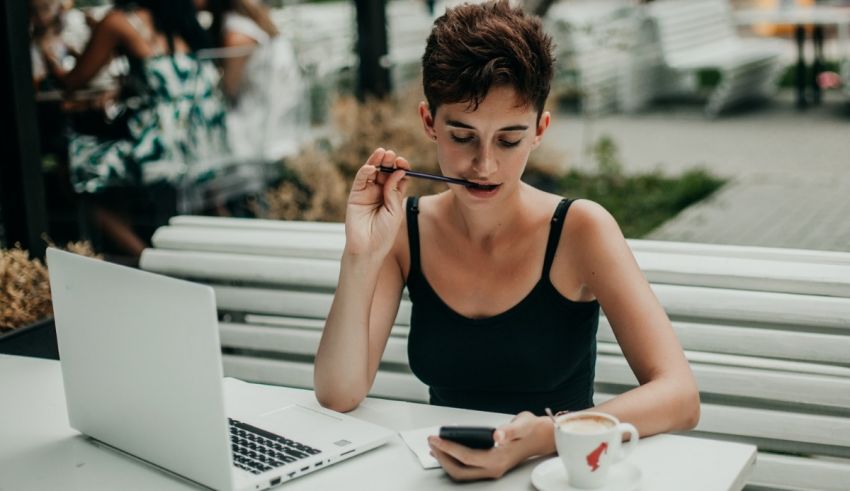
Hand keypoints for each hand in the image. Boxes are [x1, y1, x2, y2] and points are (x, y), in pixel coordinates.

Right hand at [344, 148, 409, 256]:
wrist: (368, 248)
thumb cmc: (384, 234)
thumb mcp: (395, 212)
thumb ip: (395, 192)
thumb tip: (398, 171)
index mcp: (393, 196)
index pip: (398, 177)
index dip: (401, 168)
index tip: (403, 164)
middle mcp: (380, 192)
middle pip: (385, 171)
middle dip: (389, 162)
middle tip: (392, 155)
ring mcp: (367, 192)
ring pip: (372, 172)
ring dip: (377, 161)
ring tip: (382, 153)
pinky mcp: (355, 195)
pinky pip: (360, 180)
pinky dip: (364, 172)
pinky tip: (371, 168)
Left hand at [428, 412, 548, 480]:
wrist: (539, 437)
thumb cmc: (529, 429)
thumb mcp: (522, 424)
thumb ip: (509, 430)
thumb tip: (498, 435)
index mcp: (498, 459)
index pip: (467, 457)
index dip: (449, 448)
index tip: (436, 438)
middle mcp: (493, 469)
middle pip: (460, 470)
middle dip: (442, 457)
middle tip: (431, 441)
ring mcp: (490, 470)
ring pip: (461, 473)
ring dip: (445, 461)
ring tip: (434, 446)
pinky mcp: (488, 467)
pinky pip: (465, 469)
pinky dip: (452, 461)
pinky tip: (445, 451)